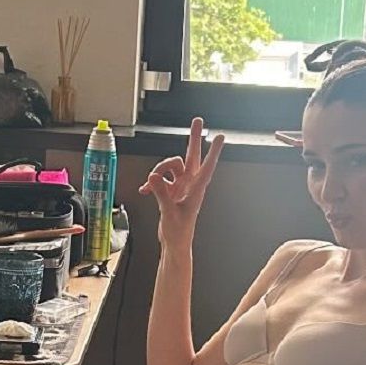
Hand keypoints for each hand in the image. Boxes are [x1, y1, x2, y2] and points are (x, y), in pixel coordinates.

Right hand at [138, 117, 224, 247]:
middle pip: (192, 156)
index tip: (220, 137)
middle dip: (194, 138)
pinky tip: (145, 190)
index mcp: (196, 190)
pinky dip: (152, 183)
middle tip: (198, 121)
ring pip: (170, 166)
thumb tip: (154, 177)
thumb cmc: (178, 232)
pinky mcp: (170, 191)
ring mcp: (180, 186)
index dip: (213, 151)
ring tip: (150, 183)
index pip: (207, 166)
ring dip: (159, 171)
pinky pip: (160, 178)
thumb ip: (161, 193)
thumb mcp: (169, 213)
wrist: (174, 244)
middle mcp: (190, 184)